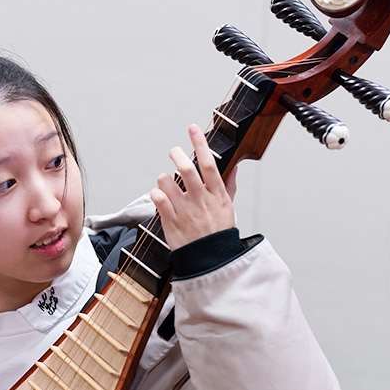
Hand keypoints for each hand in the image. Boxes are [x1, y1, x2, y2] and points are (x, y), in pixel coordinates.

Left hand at [150, 124, 236, 249]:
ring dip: (164, 177)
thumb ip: (230, 186)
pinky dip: (156, 193)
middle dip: (177, 154)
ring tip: (166, 182)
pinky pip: (158, 199)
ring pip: (167, 182)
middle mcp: (201, 200)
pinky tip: (160, 196)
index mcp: (217, 195)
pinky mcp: (170, 221)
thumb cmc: (218, 233)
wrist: (209, 260)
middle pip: (186, 169)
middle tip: (173, 151)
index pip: (210, 164)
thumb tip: (234, 168)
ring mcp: (185, 211)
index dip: (201, 144)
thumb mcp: (229, 208)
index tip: (193, 128)